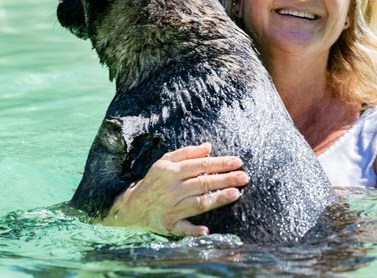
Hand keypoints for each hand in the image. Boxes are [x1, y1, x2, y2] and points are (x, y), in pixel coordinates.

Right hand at [101, 142, 248, 236]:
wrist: (132, 206)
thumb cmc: (154, 181)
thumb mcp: (165, 161)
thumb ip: (187, 152)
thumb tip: (208, 147)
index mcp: (172, 171)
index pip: (201, 165)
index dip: (220, 163)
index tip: (238, 162)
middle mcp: (172, 189)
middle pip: (203, 183)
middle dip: (225, 179)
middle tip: (244, 178)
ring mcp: (171, 208)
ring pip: (197, 203)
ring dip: (216, 200)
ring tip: (235, 194)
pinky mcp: (169, 224)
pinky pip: (182, 228)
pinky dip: (193, 230)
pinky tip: (206, 229)